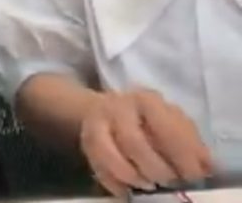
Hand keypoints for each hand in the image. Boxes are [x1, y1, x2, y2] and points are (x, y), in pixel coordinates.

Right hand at [79, 88, 212, 196]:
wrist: (105, 110)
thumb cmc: (146, 120)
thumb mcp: (171, 121)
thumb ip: (189, 141)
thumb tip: (206, 166)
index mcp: (147, 100)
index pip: (164, 127)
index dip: (181, 156)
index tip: (193, 176)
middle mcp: (118, 107)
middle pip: (134, 142)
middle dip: (155, 169)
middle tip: (170, 183)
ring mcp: (98, 123)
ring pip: (109, 154)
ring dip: (133, 176)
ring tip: (149, 187)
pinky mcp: (85, 141)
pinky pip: (97, 166)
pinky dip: (114, 183)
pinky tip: (128, 191)